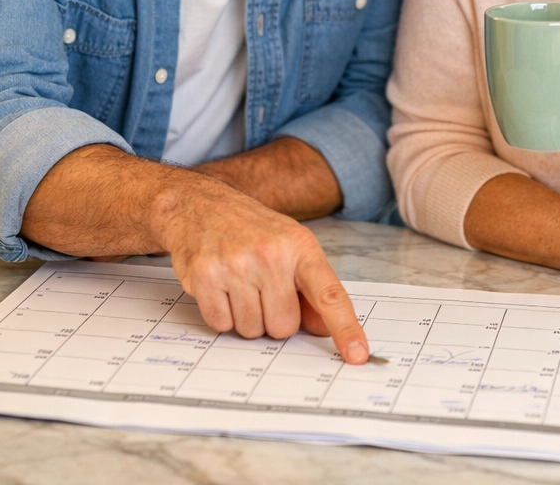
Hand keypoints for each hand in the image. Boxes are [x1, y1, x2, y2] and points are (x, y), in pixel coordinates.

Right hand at [152, 179, 369, 362]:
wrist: (201, 205)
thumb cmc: (251, 229)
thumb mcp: (290, 246)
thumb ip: (311, 288)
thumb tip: (325, 329)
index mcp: (300, 246)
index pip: (329, 294)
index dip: (345, 327)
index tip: (358, 354)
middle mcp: (271, 254)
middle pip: (284, 327)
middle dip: (273, 318)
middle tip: (260, 289)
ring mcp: (236, 265)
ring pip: (251, 331)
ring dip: (245, 317)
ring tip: (238, 283)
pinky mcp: (204, 276)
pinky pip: (221, 325)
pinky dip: (221, 314)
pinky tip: (219, 286)